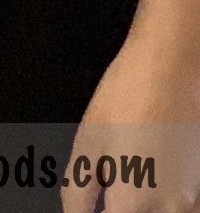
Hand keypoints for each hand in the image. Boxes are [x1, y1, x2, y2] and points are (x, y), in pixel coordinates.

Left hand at [64, 32, 199, 212]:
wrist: (171, 68)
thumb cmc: (124, 99)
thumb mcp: (88, 140)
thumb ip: (79, 190)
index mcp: (132, 202)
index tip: (96, 204)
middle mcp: (167, 210)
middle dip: (121, 208)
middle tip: (110, 188)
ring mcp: (192, 201)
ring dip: (144, 208)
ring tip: (131, 180)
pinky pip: (185, 209)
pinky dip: (167, 204)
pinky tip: (151, 183)